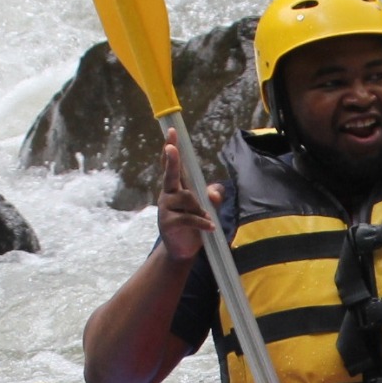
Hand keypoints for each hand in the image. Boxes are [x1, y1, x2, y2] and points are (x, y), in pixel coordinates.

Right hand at [154, 138, 212, 262]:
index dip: (171, 149)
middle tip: (171, 147)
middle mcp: (168, 194)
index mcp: (175, 187)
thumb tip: (215, 191)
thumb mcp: (206, 207)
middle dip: (172, 160)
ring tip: (206, 220)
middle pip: (171, 174)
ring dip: (201, 209)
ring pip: (189, 199)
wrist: (182, 249)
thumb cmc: (193, 224)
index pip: (173, 165)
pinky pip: (190, 218)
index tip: (172, 133)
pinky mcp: (168, 223)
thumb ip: (213, 196)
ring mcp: (166, 208)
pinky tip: (210, 227)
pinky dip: (202, 222)